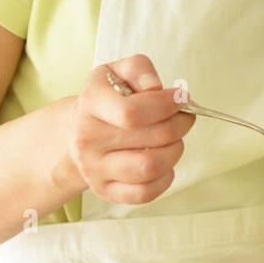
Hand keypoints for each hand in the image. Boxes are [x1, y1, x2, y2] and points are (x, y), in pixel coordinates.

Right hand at [65, 55, 194, 204]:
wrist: (78, 130)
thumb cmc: (107, 99)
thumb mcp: (117, 71)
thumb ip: (139, 69)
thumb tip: (155, 88)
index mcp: (91, 104)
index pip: (132, 112)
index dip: (166, 105)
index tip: (181, 98)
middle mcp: (88, 139)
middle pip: (153, 138)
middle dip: (180, 124)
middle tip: (184, 117)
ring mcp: (94, 169)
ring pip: (150, 167)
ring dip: (175, 150)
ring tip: (174, 139)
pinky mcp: (105, 191)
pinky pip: (145, 193)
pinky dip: (165, 178)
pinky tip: (164, 162)